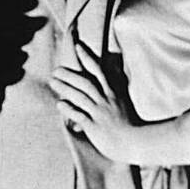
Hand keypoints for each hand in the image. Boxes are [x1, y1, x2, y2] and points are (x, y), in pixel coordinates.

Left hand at [50, 41, 138, 163]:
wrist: (136, 141)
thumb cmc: (130, 123)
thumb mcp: (124, 100)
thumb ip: (118, 85)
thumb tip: (115, 68)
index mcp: (113, 93)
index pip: (99, 71)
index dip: (88, 58)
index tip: (77, 47)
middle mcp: (106, 100)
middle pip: (85, 83)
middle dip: (70, 75)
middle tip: (56, 70)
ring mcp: (100, 113)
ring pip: (80, 97)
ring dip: (65, 88)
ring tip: (53, 82)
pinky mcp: (95, 126)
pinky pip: (80, 115)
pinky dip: (69, 109)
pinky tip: (60, 104)